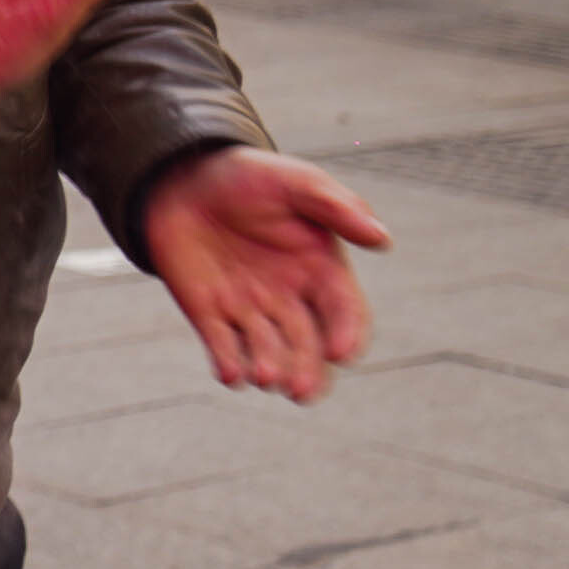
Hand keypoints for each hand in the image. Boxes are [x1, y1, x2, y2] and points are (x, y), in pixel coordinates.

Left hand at [138, 146, 387, 400]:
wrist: (185, 177)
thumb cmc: (251, 178)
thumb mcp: (297, 182)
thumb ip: (337, 208)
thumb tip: (383, 238)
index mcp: (322, 271)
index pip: (344, 312)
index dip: (347, 335)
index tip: (342, 353)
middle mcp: (291, 299)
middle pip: (308, 345)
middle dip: (307, 371)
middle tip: (301, 391)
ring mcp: (250, 309)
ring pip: (268, 352)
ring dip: (269, 369)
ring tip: (268, 377)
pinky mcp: (209, 314)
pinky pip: (221, 346)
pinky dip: (228, 363)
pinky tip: (231, 373)